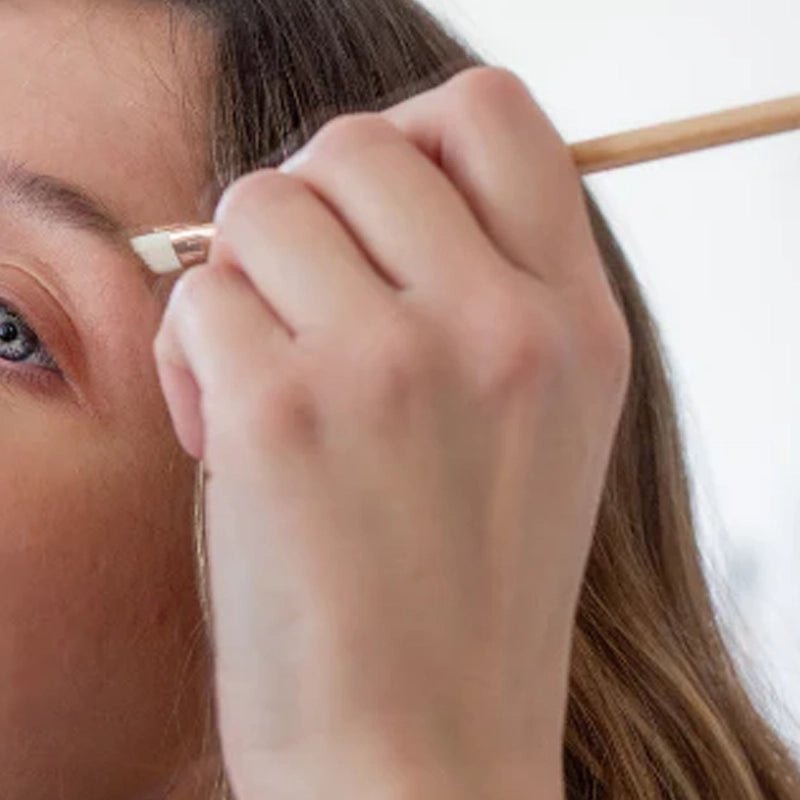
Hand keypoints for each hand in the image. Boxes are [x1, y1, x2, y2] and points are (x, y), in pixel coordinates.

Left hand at [153, 66, 631, 799]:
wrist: (417, 756)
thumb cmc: (462, 594)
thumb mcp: (533, 423)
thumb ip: (481, 285)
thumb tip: (374, 181)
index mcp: (575, 326)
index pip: (497, 115)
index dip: (420, 130)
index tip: (380, 202)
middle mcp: (498, 329)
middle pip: (356, 142)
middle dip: (309, 201)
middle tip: (308, 296)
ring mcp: (391, 367)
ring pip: (258, 206)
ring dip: (243, 279)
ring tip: (268, 372)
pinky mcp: (280, 418)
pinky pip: (196, 300)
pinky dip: (192, 356)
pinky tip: (224, 434)